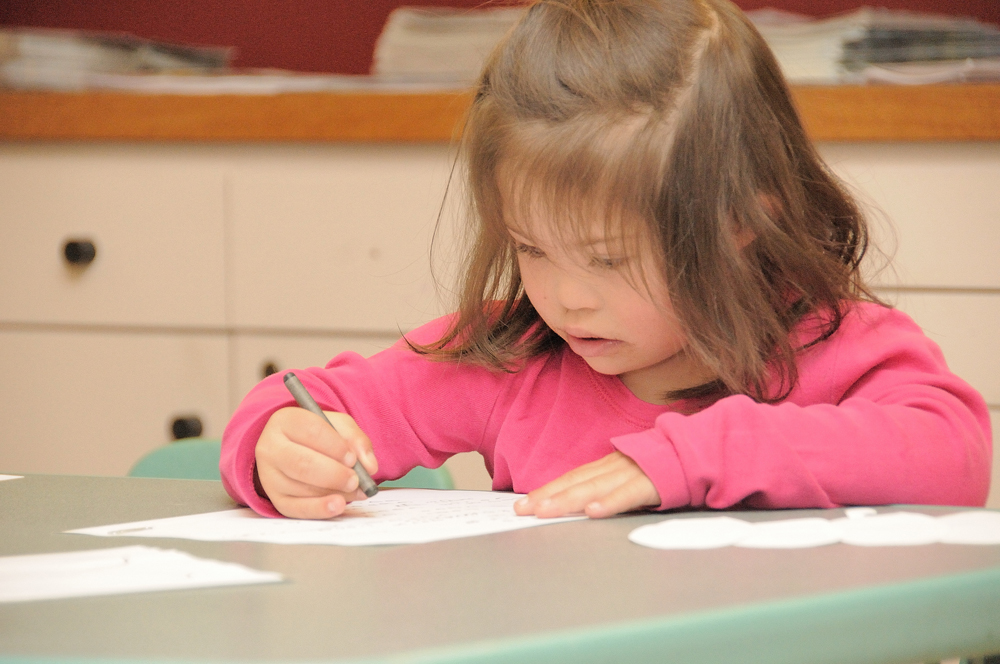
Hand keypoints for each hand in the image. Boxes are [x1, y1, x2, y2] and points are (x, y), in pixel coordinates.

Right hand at [255, 407, 377, 518]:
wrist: (294, 448)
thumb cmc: (318, 435)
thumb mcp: (338, 426)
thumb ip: (356, 440)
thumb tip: (370, 466)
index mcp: (285, 421)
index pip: (311, 431)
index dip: (335, 446)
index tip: (352, 458)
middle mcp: (271, 447)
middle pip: (302, 463)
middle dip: (334, 474)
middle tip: (356, 480)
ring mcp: (270, 475)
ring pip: (301, 487)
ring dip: (333, 492)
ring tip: (355, 490)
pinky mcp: (276, 498)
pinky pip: (296, 508)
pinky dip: (320, 509)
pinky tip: (338, 505)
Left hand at [513, 451, 659, 518]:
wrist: (695, 451)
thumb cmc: (661, 467)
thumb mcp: (628, 474)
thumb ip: (607, 486)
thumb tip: (582, 504)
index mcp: (607, 465)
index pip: (570, 478)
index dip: (546, 490)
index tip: (523, 503)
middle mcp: (614, 466)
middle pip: (575, 482)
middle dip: (546, 496)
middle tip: (522, 510)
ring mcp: (631, 473)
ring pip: (594, 488)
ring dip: (567, 500)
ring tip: (545, 511)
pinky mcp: (651, 482)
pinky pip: (628, 494)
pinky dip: (610, 502)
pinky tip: (593, 512)